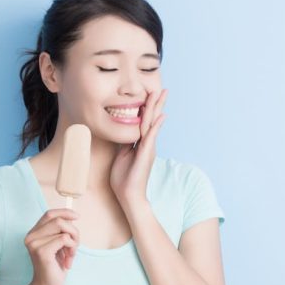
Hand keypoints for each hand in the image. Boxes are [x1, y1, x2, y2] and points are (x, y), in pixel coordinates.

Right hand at [24, 208, 80, 284]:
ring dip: (74, 240)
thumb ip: (61, 231)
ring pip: (63, 227)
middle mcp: (31, 236)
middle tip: (75, 246)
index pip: (49, 214)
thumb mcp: (58, 244)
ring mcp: (34, 244)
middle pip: (59, 220)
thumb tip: (72, 216)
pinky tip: (68, 260)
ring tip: (71, 254)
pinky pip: (64, 239)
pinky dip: (72, 248)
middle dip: (73, 231)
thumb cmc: (55, 266)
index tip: (77, 217)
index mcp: (33, 233)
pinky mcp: (42, 252)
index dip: (64, 212)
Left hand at [110, 88, 167, 206]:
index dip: (147, 108)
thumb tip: (123, 133)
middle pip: (152, 119)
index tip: (149, 94)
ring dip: (156, 108)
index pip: (144, 121)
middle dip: (156, 103)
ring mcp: (148, 148)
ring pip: (152, 123)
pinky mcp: (146, 154)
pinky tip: (160, 116)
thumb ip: (125, 144)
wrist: (129, 195)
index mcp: (140, 143)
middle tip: (162, 89)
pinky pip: (151, 136)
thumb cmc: (124, 178)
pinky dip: (155, 126)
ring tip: (161, 94)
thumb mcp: (122, 156)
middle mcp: (147, 143)